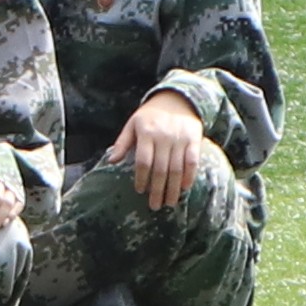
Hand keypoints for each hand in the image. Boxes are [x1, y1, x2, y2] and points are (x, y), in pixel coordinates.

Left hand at [117, 90, 208, 209]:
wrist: (177, 99)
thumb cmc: (150, 116)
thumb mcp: (132, 124)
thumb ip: (122, 143)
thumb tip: (111, 161)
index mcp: (146, 133)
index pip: (143, 161)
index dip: (141, 178)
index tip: (140, 190)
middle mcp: (163, 136)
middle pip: (160, 168)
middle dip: (157, 190)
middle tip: (155, 206)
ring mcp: (179, 138)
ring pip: (176, 168)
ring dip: (173, 188)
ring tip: (169, 203)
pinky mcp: (193, 139)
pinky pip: (192, 161)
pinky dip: (189, 175)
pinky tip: (185, 188)